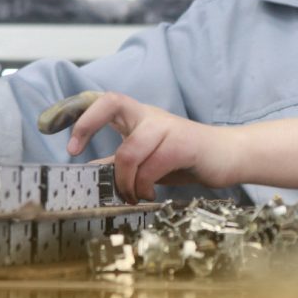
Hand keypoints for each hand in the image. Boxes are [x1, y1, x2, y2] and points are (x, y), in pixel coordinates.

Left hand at [61, 92, 238, 202]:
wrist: (228, 157)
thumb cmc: (186, 158)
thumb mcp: (147, 160)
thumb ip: (121, 163)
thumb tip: (89, 172)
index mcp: (139, 117)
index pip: (105, 102)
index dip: (81, 117)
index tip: (69, 146)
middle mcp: (150, 116)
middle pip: (112, 102)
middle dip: (87, 124)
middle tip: (76, 152)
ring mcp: (167, 127)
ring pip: (129, 151)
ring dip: (125, 181)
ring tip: (131, 195)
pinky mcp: (183, 145)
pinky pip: (152, 166)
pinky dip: (144, 186)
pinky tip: (149, 194)